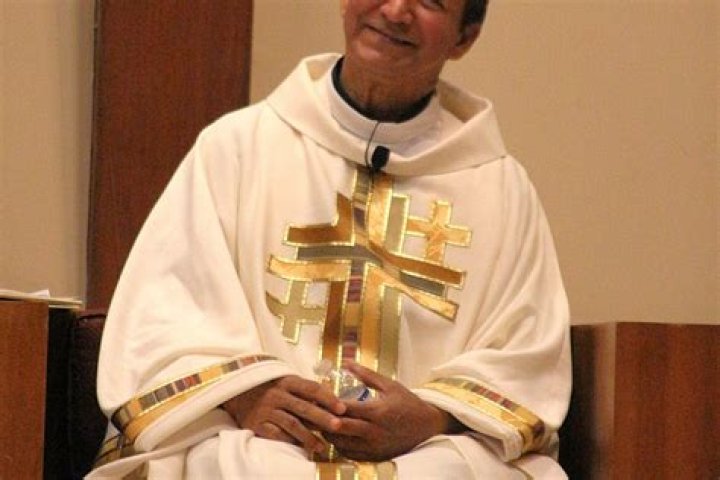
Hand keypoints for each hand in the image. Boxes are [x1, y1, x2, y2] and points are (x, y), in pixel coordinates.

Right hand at [222, 375, 345, 455]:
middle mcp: (277, 394)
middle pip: (304, 407)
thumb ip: (306, 391)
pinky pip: (275, 435)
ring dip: (308, 436)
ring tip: (322, 446)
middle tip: (338, 426)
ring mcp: (266, 410)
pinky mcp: (256, 424)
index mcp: (288, 381)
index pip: (312, 388)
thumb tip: (332, 400)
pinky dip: (289, 441)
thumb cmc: (270, 387)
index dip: (328, 398)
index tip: (342, 409)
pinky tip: (300, 447)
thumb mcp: (286, 382)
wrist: (237, 392)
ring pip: (291, 424)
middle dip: (322, 418)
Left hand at [323, 362, 463, 460]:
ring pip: (342, 443)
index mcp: (377, 411)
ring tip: (321, 423)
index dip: (328, 404)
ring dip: (329, 434)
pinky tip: (336, 435)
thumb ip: (366, 374)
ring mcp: (374, 447)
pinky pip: (350, 454)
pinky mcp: (375, 457)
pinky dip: (340, 445)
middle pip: (340, 428)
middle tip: (312, 413)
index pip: (345, 409)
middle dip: (323, 421)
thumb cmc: (408, 403)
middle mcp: (374, 432)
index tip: (317, 398)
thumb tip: (346, 362)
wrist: (428, 427)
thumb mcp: (389, 385)